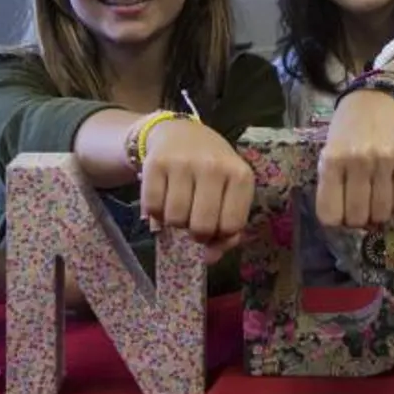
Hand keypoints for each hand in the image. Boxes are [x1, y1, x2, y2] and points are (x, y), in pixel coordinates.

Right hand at [139, 115, 253, 253]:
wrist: (179, 133)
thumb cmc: (211, 170)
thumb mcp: (229, 193)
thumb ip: (227, 230)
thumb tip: (209, 259)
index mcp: (240, 175)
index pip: (231, 226)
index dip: (220, 234)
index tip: (214, 224)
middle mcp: (213, 166)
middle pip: (201, 227)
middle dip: (196, 232)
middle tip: (193, 218)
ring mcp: (183, 163)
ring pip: (175, 219)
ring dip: (174, 221)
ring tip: (179, 205)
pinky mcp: (156, 163)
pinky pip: (152, 207)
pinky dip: (155, 212)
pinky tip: (163, 197)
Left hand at [317, 89, 393, 229]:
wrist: (375, 100)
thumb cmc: (346, 131)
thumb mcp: (328, 153)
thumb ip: (331, 185)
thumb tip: (340, 222)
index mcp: (332, 160)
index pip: (330, 213)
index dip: (334, 220)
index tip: (338, 213)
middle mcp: (359, 161)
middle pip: (357, 217)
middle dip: (356, 220)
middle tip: (357, 209)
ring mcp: (386, 161)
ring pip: (381, 213)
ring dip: (376, 214)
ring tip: (373, 201)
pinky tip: (388, 192)